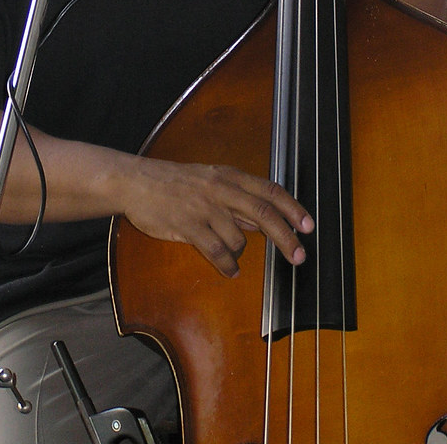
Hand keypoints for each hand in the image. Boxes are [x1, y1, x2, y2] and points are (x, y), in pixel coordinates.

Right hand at [120, 155, 313, 278]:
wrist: (138, 182)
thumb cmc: (175, 182)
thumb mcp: (210, 181)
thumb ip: (237, 199)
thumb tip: (263, 220)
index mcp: (229, 176)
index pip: (270, 190)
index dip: (292, 208)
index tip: (309, 225)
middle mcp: (221, 189)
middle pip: (264, 214)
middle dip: (286, 237)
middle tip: (300, 256)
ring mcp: (205, 208)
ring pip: (239, 238)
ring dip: (241, 253)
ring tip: (232, 257)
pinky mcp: (189, 225)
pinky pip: (217, 252)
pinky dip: (227, 265)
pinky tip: (229, 270)